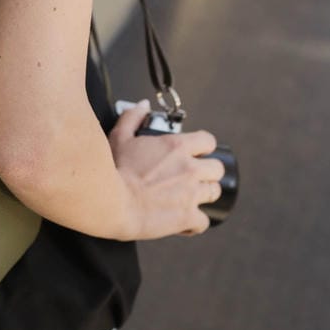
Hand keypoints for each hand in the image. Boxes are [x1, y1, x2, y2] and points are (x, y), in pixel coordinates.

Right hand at [107, 99, 224, 240]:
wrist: (112, 202)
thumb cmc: (114, 170)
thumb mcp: (119, 137)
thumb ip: (132, 117)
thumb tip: (143, 105)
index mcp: (177, 147)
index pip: (208, 141)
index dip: (204, 147)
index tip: (197, 153)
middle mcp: (189, 169)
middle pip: (218, 168)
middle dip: (209, 172)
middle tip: (195, 177)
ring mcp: (191, 194)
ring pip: (215, 192)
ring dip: (204, 195)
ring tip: (190, 198)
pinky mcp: (187, 217)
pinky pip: (203, 222)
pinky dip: (195, 223)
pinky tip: (184, 223)